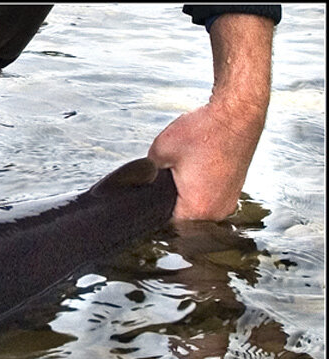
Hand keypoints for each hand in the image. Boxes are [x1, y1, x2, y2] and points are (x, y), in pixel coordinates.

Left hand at [148, 14, 273, 220]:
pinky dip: (201, 190)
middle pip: (183, 218)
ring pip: (197, 208)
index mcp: (198, 209)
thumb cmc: (204, 130)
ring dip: (186, 198)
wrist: (238, 113)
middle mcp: (217, 212)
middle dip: (170, 204)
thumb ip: (146, 172)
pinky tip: (194, 174)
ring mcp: (229, 202)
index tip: (147, 201)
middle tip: (162, 185)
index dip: (153, 213)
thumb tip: (141, 181)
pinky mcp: (234, 191)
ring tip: (180, 177)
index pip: (166, 224)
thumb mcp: (160, 151)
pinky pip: (210, 198)